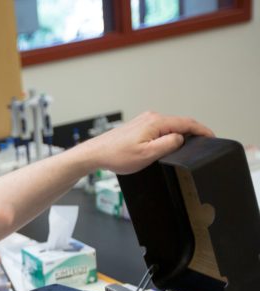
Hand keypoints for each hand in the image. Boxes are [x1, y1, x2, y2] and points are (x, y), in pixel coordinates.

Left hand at [81, 111, 213, 174]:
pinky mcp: (138, 126)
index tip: (212, 137)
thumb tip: (181, 138)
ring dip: (180, 135)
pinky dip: (168, 135)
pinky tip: (169, 145)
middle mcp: (151, 117)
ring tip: (188, 147)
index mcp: (156, 122)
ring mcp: (144, 120)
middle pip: (179, 123)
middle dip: (193, 133)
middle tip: (203, 145)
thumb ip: (168, 144)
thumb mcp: (147, 154)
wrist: (95, 153)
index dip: (202, 130)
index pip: (187, 123)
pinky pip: (160, 129)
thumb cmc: (117, 155)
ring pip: (169, 126)